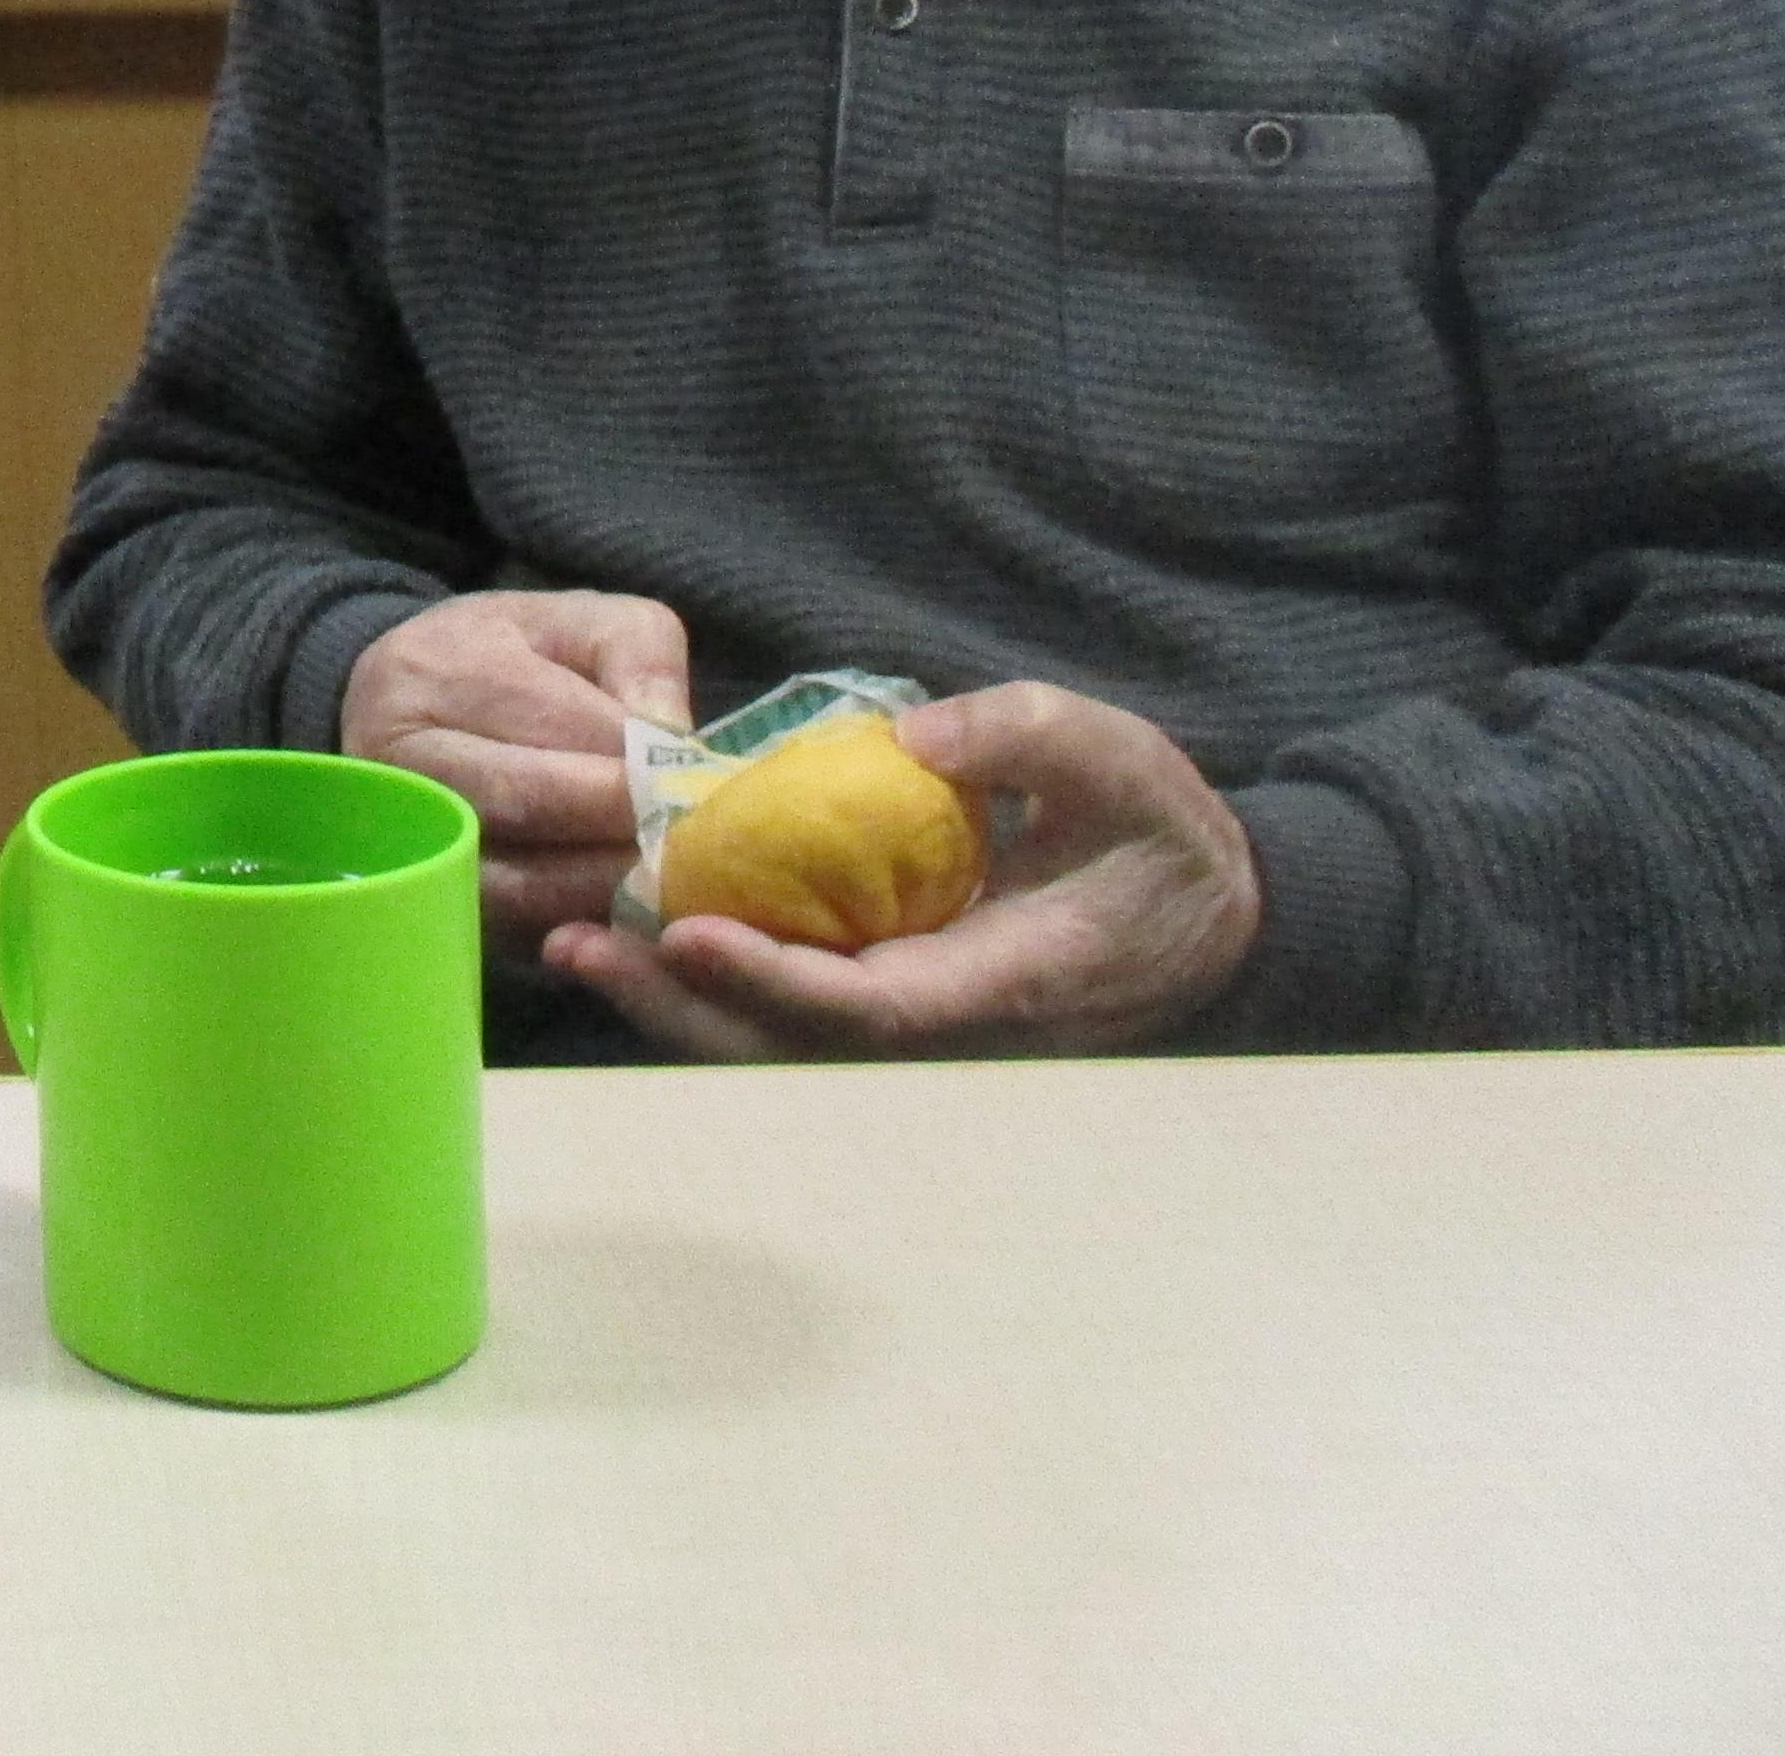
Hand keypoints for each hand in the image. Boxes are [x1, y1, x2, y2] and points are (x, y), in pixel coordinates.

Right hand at [337, 590, 694, 951]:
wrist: (409, 700)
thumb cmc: (511, 657)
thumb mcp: (582, 621)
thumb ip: (641, 658)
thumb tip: (675, 744)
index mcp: (436, 669)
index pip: (556, 722)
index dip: (641, 763)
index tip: (713, 792)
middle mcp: (398, 754)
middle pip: (525, 801)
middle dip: (625, 827)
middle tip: (706, 846)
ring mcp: (401, 836)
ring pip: (511, 879)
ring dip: (604, 889)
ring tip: (679, 886)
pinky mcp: (424, 898)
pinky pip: (506, 927)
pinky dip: (575, 926)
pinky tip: (631, 918)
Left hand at [540, 680, 1262, 1059]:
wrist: (1209, 913)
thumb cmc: (1164, 833)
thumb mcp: (1122, 760)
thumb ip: (1027, 736)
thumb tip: (915, 736)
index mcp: (1008, 979)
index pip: (875, 1008)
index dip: (776, 981)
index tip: (688, 934)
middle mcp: (953, 1027)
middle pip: (799, 1048)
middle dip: (687, 1006)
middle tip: (582, 943)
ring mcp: (921, 1024)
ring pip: (782, 1045)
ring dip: (678, 1004)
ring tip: (575, 943)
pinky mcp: (896, 1000)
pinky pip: (791, 1015)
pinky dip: (711, 987)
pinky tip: (635, 938)